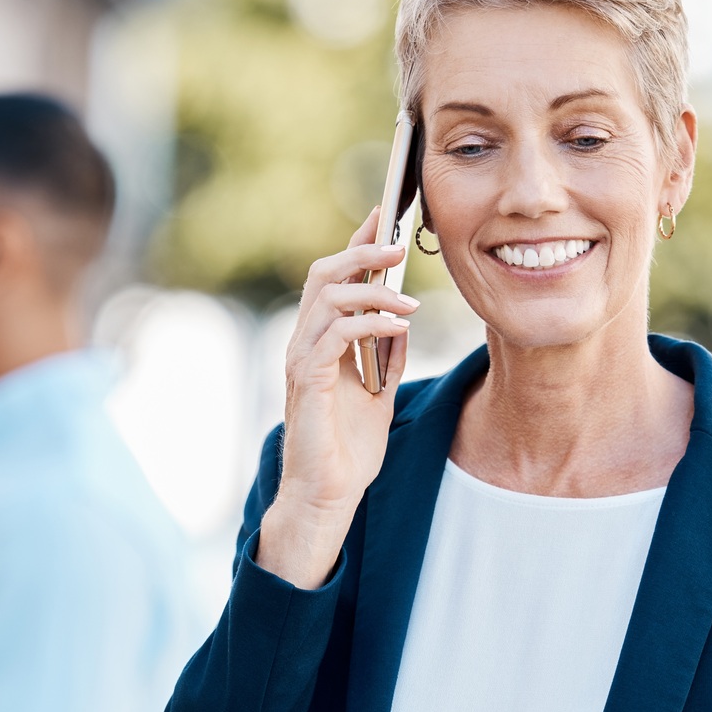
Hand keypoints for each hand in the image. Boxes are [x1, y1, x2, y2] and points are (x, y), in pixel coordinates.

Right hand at [256, 206, 416, 588]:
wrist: (328, 495)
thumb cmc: (347, 450)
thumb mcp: (378, 393)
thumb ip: (385, 356)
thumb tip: (403, 319)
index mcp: (320, 341)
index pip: (334, 277)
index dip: (356, 244)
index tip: (384, 216)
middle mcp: (304, 343)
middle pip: (323, 273)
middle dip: (360, 251)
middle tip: (397, 244)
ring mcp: (302, 360)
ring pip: (326, 297)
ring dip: (372, 290)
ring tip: (409, 300)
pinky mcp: (307, 381)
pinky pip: (334, 334)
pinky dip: (367, 323)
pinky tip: (396, 327)